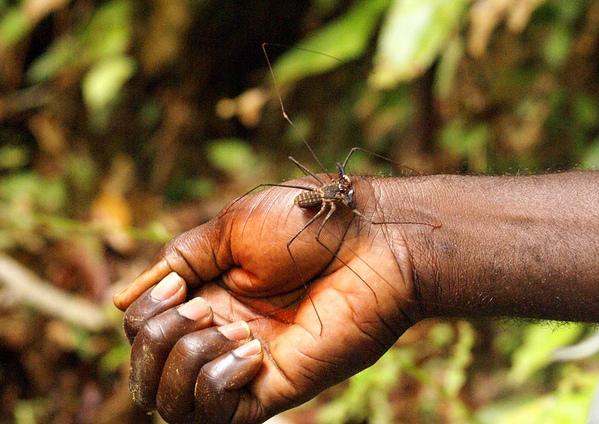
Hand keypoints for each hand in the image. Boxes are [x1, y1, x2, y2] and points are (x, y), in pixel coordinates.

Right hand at [114, 176, 422, 422]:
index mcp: (207, 295)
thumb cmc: (304, 223)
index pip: (140, 330)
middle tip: (206, 306)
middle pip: (147, 371)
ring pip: (172, 404)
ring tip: (234, 327)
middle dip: (158, 338)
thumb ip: (177, 264)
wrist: (369, 239)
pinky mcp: (276, 388)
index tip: (182, 285)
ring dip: (184, 360)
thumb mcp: (227, 229)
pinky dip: (216, 381)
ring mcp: (245, 365)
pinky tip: (252, 349)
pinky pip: (217, 417)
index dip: (146, 313)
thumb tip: (119, 302)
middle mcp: (219, 334)